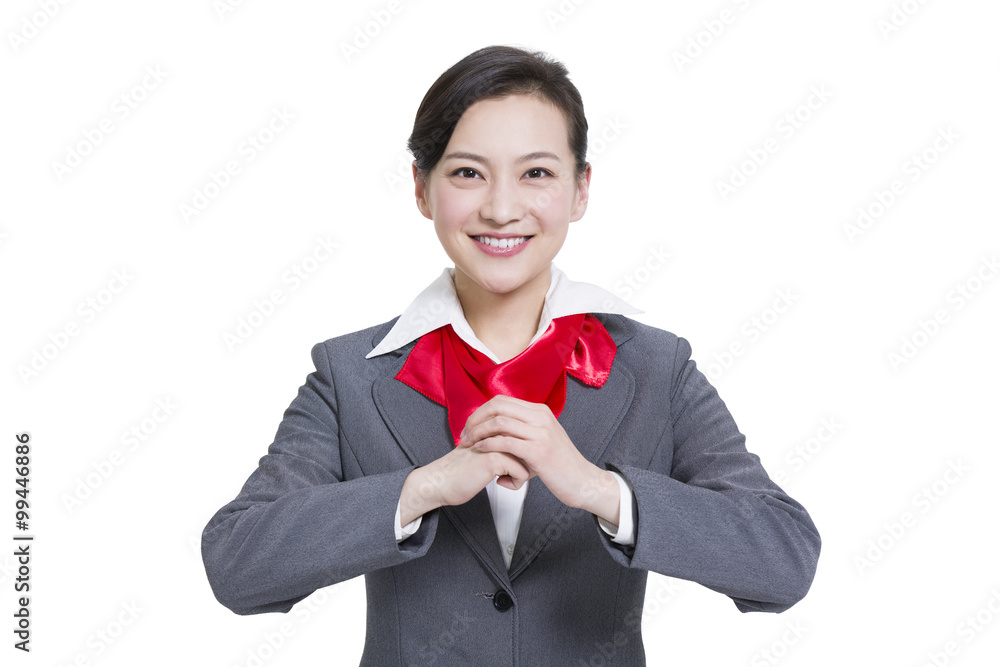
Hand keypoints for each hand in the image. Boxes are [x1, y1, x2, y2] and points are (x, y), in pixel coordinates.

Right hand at [398, 442, 530, 524]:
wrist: (440, 482)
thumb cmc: (462, 471)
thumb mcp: (485, 452)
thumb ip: (501, 445)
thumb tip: (527, 451)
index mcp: (495, 427)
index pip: (525, 438)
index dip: (525, 454)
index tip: (514, 467)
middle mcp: (498, 430)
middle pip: (529, 447)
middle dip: (528, 464)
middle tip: (512, 474)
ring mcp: (497, 442)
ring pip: (529, 459)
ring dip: (522, 473)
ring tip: (505, 478)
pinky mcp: (495, 458)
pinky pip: (522, 473)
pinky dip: (516, 483)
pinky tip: (500, 483)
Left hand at [457, 395, 620, 525]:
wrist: (582, 481)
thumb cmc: (560, 465)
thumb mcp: (543, 439)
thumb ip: (524, 430)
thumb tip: (499, 427)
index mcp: (540, 411)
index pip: (502, 401)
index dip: (480, 412)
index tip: (470, 426)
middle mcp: (540, 417)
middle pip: (497, 407)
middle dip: (475, 419)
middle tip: (464, 434)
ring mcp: (541, 433)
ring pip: (499, 423)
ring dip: (478, 433)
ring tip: (469, 443)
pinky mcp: (539, 451)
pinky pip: (506, 442)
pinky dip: (488, 445)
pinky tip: (480, 450)